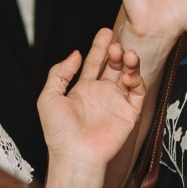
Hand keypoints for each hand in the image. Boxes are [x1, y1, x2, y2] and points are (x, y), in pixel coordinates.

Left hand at [40, 28, 145, 177]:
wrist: (75, 155)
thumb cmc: (58, 131)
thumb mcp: (49, 96)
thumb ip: (59, 72)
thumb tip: (75, 53)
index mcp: (83, 90)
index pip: (94, 63)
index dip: (99, 47)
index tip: (105, 32)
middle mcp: (101, 94)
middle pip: (113, 65)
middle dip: (116, 52)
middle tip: (116, 43)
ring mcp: (116, 103)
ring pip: (128, 75)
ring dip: (129, 62)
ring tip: (125, 54)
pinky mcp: (129, 113)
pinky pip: (137, 92)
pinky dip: (136, 80)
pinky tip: (128, 75)